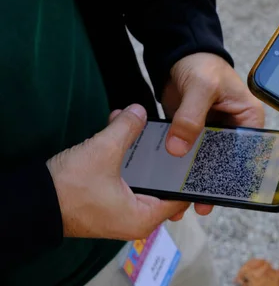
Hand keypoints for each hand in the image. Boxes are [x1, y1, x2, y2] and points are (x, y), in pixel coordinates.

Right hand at [47, 104, 188, 239]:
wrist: (30, 203)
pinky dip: (128, 162)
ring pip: (143, 180)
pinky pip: (127, 180)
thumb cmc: (68, 188)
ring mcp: (121, 212)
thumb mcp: (103, 151)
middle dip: (164, 159)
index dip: (188, 173)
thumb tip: (139, 110)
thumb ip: (126, 129)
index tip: (196, 152)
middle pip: (162, 186)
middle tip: (176, 137)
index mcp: (144, 217)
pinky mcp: (108, 203)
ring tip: (150, 130)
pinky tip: (124, 136)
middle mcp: (136, 219)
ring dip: (143, 156)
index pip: (180, 196)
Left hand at [161, 53, 264, 216]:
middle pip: (226, 163)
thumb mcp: (201, 87)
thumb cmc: (201, 64)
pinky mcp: (193, 134)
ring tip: (180, 203)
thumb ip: (190, 117)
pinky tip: (168, 183)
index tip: (221, 194)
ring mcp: (213, 134)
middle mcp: (234, 130)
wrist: (180, 55)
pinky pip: (188, 154)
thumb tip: (178, 149)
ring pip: (205, 163)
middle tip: (199, 206)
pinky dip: (179, 167)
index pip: (247, 154)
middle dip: (211, 184)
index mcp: (249, 121)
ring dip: (192, 180)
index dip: (235, 175)